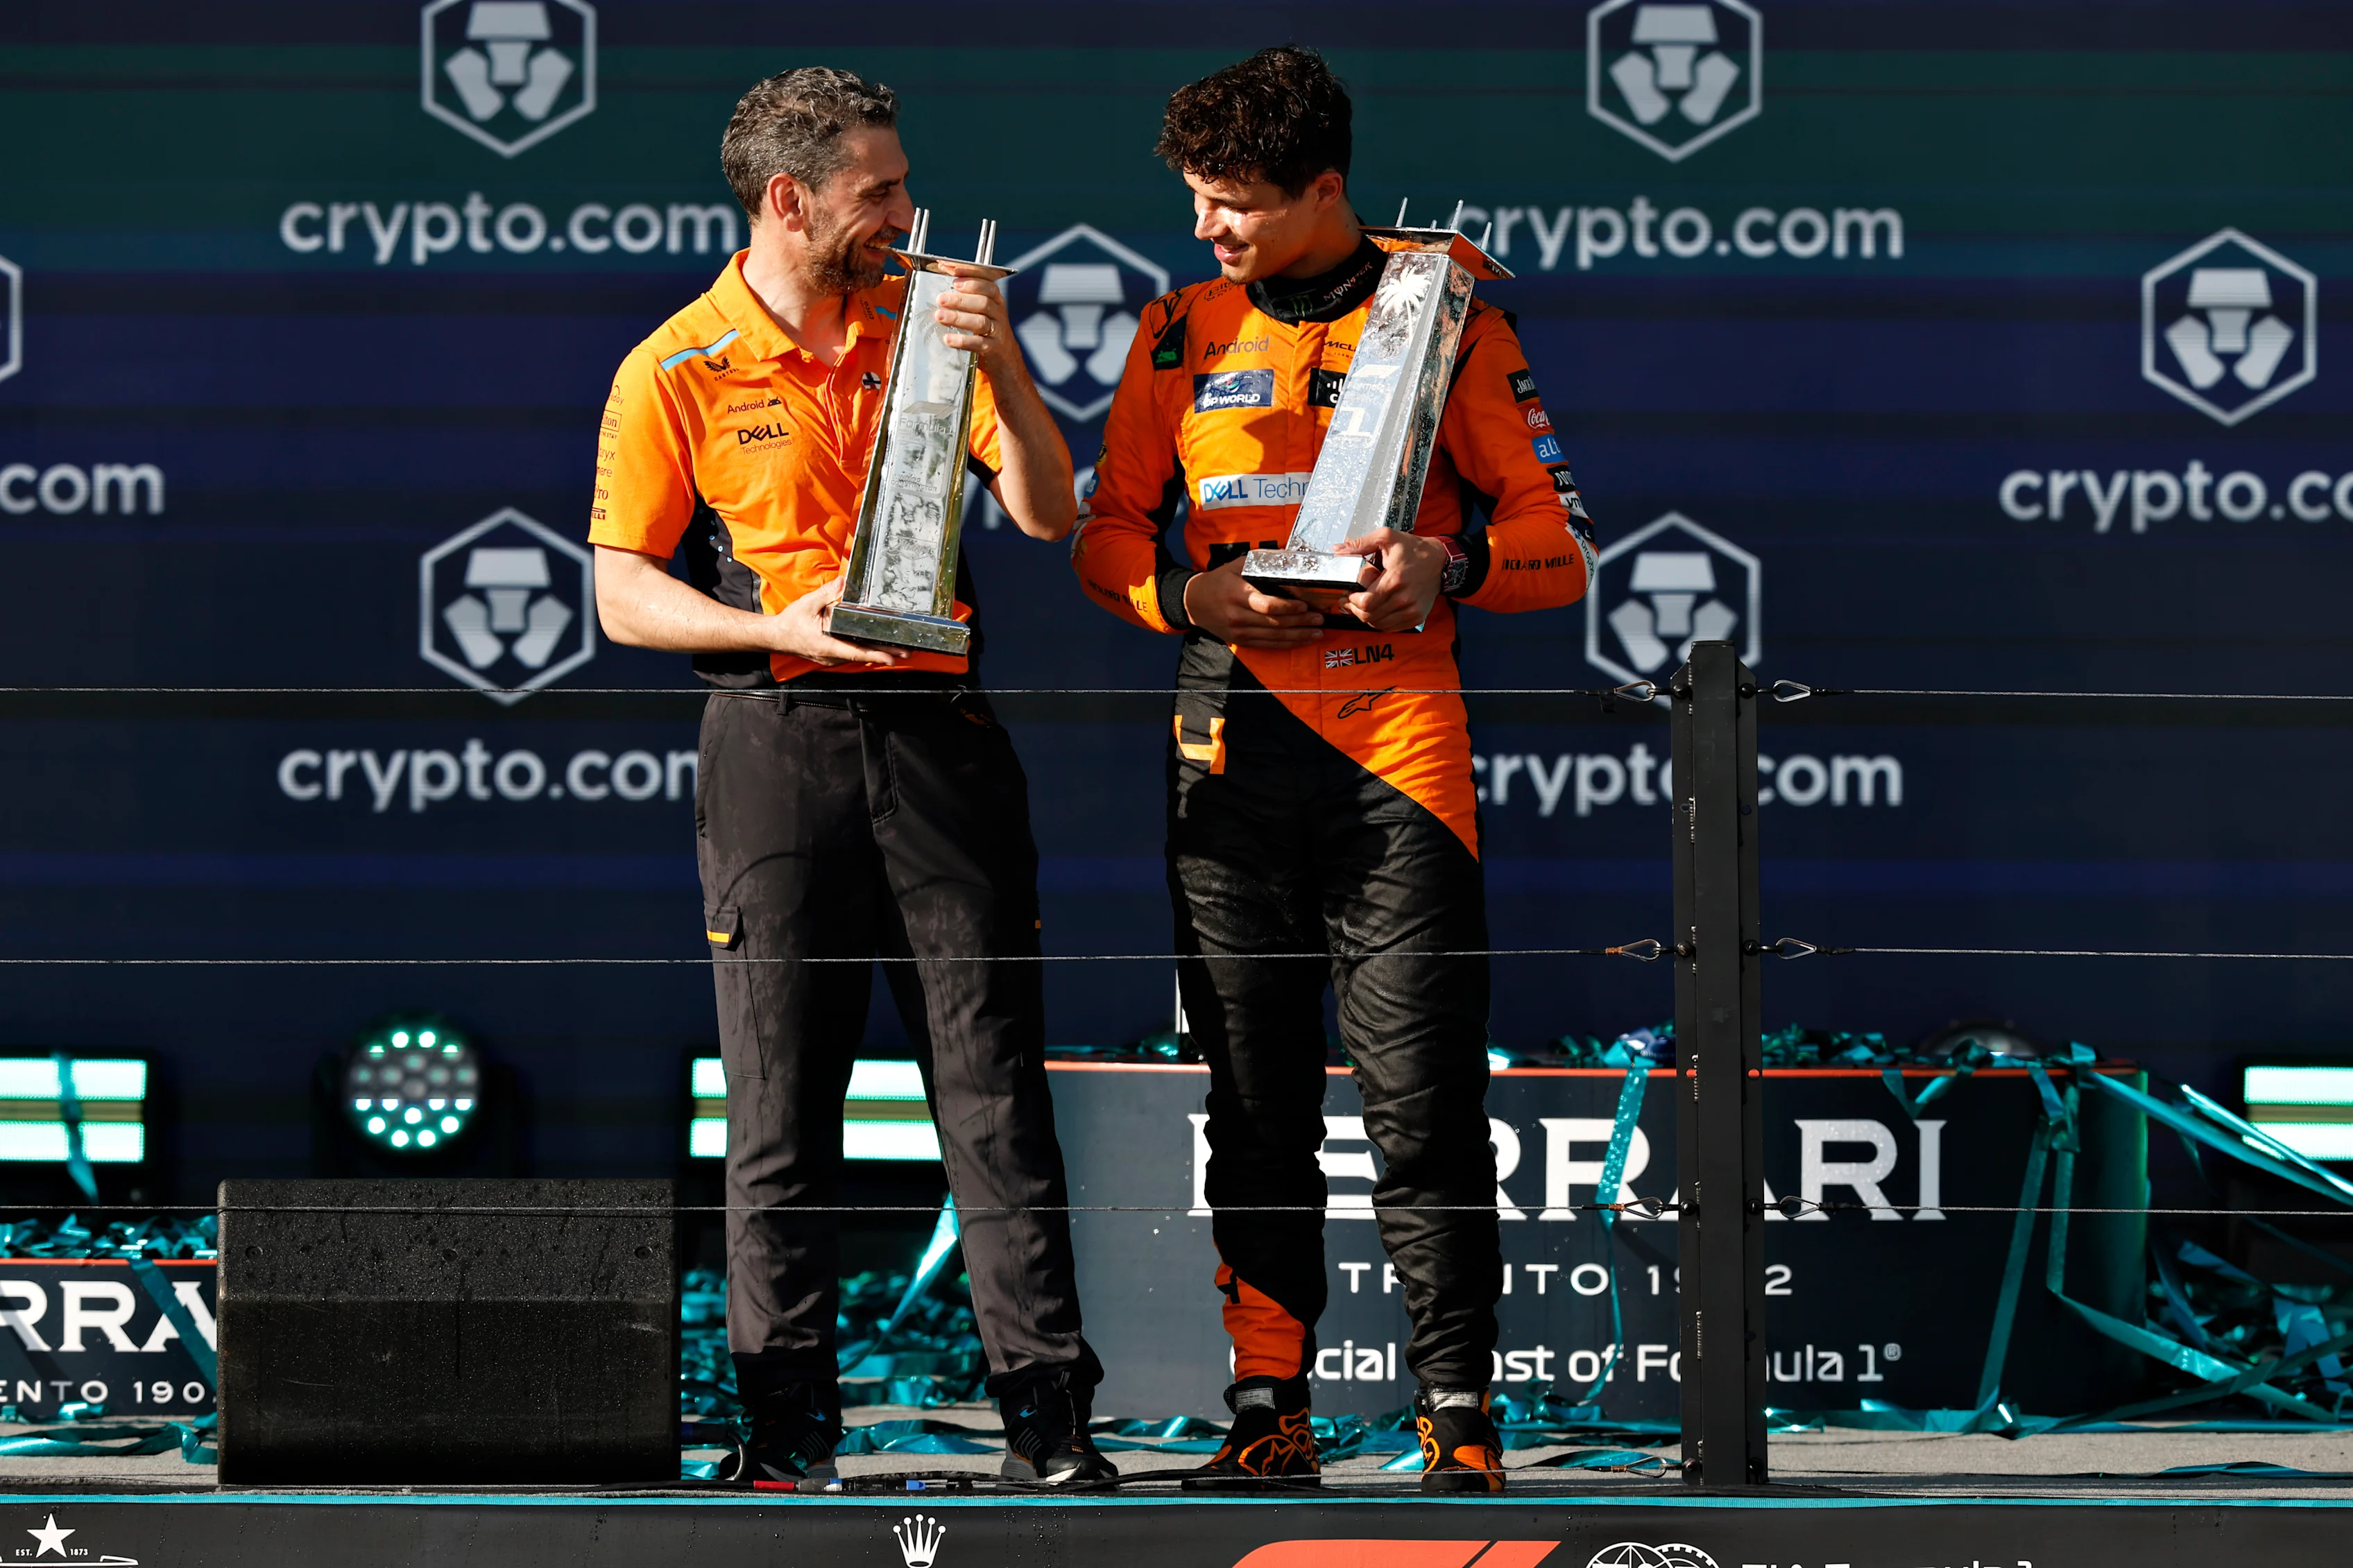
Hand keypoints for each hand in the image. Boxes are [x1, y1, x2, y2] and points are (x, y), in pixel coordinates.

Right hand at [776, 577, 906, 667]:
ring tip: (897, 648)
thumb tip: (842, 582)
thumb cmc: (790, 623)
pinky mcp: (832, 655)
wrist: (775, 636)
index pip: (856, 652)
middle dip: (885, 653)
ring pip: (858, 655)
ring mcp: (831, 658)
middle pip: (862, 655)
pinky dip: (865, 649)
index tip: (891, 658)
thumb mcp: (808, 604)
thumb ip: (827, 594)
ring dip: (876, 651)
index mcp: (827, 645)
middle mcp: (831, 656)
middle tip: (906, 651)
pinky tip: (877, 645)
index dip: (875, 655)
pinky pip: (851, 653)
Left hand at [935, 264, 1026, 384]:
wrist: (1005, 358)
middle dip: (960, 298)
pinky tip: (948, 339)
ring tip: (940, 316)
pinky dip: (962, 341)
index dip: (969, 272)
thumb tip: (941, 275)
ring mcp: (997, 330)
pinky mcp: (993, 348)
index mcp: (994, 297)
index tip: (951, 270)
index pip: (986, 279)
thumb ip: (964, 294)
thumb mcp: (979, 309)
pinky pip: (979, 343)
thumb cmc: (986, 330)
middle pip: (983, 300)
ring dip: (958, 317)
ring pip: (980, 320)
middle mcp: (998, 311)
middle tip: (941, 298)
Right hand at [1181, 554, 1327, 648]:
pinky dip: (1286, 644)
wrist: (1194, 602)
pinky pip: (1268, 645)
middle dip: (1300, 622)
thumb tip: (1290, 557)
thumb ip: (1262, 562)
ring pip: (1274, 637)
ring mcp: (1239, 631)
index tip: (1304, 605)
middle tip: (1319, 618)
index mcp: (1237, 594)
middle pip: (1274, 622)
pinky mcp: (1241, 641)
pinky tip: (1301, 641)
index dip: (1288, 607)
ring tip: (1317, 632)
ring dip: (1298, 636)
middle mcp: (1238, 615)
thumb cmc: (1219, 581)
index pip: (1266, 604)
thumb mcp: (1237, 565)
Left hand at [1335, 528, 1445, 631]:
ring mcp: (1412, 610)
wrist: (1441, 561)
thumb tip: (1338, 549)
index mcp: (1395, 579)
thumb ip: (1360, 544)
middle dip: (1355, 610)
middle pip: (1369, 616)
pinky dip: (1380, 622)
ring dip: (1366, 617)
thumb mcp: (1387, 537)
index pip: (1366, 603)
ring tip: (1363, 605)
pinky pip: (1390, 627)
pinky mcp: (1416, 617)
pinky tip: (1377, 610)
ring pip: (1378, 624)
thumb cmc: (1414, 549)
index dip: (1352, 601)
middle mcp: (1405, 598)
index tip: (1349, 594)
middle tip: (1350, 601)